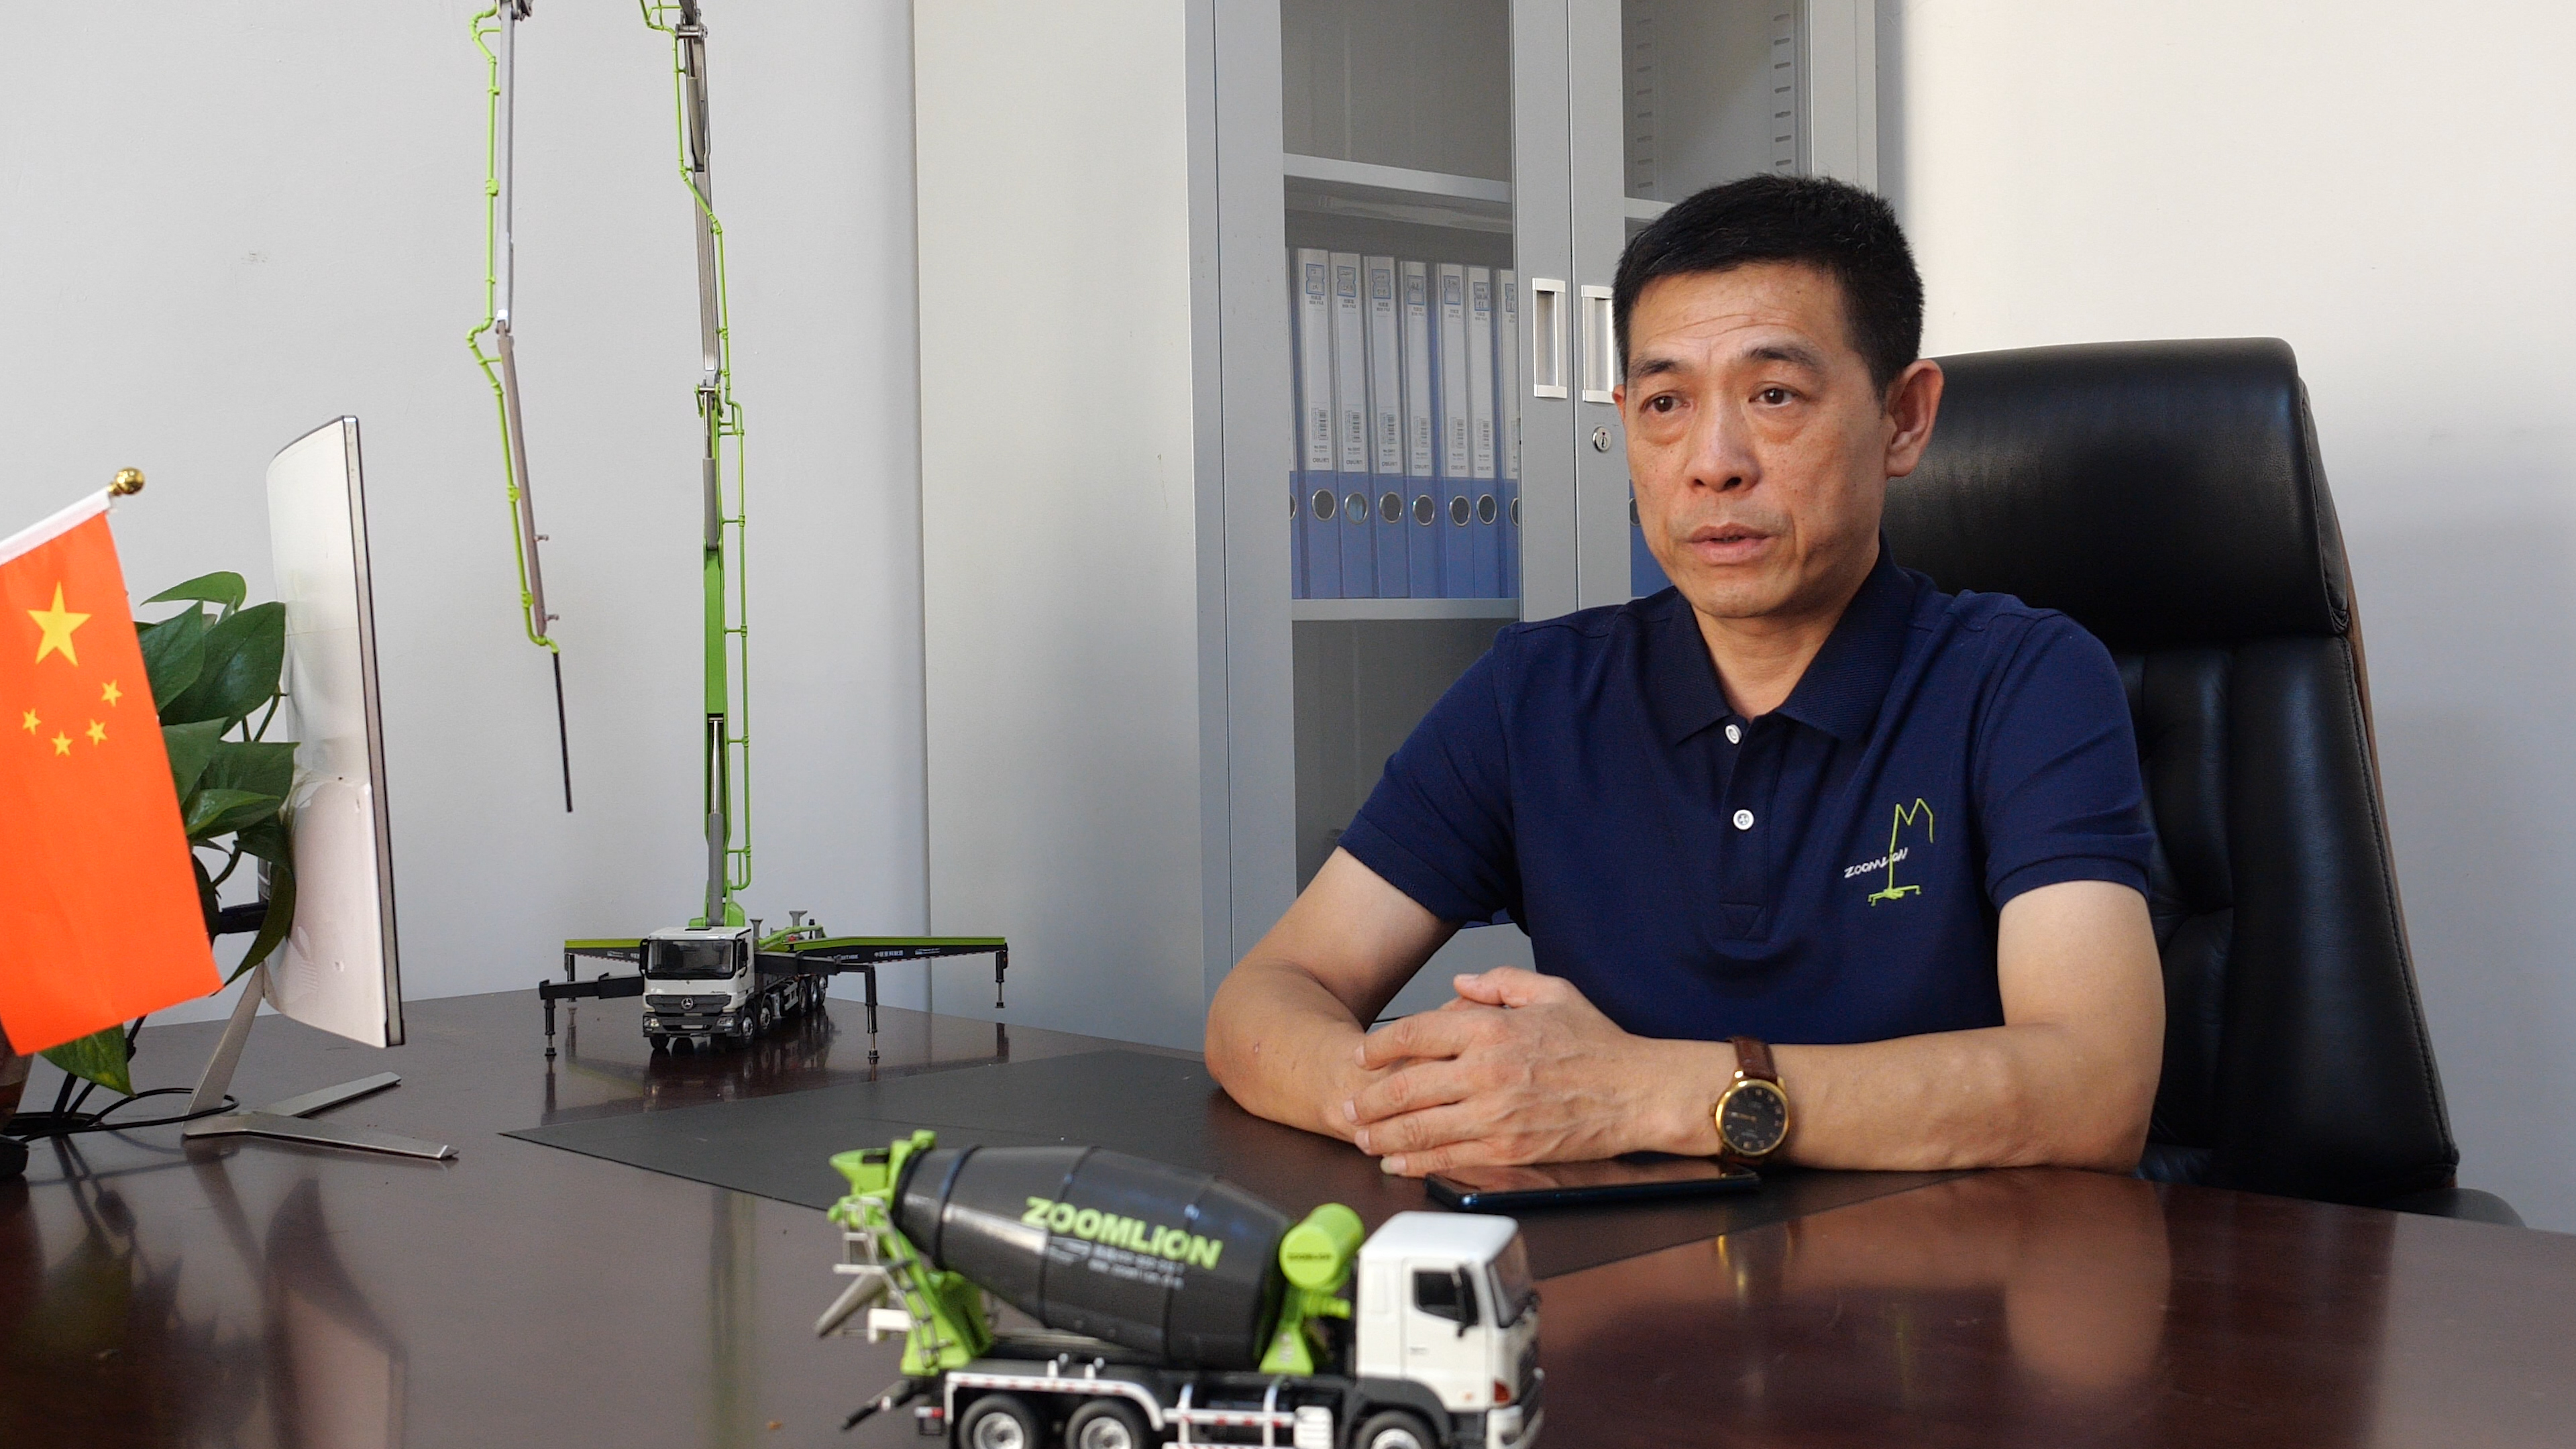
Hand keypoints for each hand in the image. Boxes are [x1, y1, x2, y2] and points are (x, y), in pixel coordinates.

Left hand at [1342, 968, 1714, 1175]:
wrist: (1638, 1092)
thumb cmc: (1597, 1043)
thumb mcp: (1551, 992)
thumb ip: (1499, 984)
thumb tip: (1459, 984)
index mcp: (1492, 1028)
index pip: (1415, 1033)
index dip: (1379, 1046)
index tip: (1361, 1055)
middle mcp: (1486, 1071)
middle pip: (1405, 1086)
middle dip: (1368, 1099)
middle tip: (1349, 1106)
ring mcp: (1495, 1115)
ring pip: (1419, 1128)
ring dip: (1382, 1135)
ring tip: (1362, 1137)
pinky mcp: (1508, 1151)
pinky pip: (1449, 1158)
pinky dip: (1416, 1163)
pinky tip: (1397, 1164)